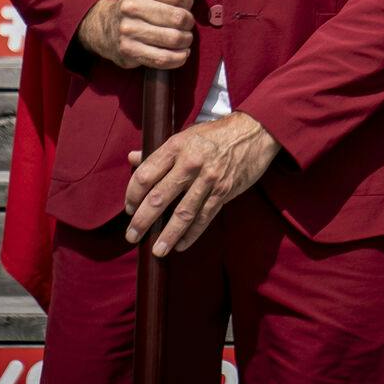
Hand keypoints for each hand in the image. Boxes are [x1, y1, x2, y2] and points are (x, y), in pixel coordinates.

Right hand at [76, 0, 206, 68]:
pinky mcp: (129, 50)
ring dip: (186, 40)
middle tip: (185, 24)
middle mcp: (128, 5)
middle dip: (189, 22)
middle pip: (178, 17)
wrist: (110, 27)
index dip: (188, 2)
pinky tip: (181, 53)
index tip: (183, 5)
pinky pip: (163, 58)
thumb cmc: (147, 1)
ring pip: (173, 38)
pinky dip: (178, 58)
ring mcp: (127, 29)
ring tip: (184, 38)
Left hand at [123, 111, 280, 254]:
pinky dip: (192, 234)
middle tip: (132, 235)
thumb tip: (133, 158)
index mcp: (176, 146)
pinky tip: (181, 244)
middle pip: (159, 197)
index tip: (129, 208)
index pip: (145, 175)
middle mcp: (190, 163)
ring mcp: (208, 179)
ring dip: (167, 234)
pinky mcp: (224, 191)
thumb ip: (159, 151)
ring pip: (183, 213)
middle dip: (142, 221)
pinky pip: (205, 217)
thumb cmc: (215, 134)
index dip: (132, 195)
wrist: (254, 132)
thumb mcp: (185, 136)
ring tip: (156, 250)